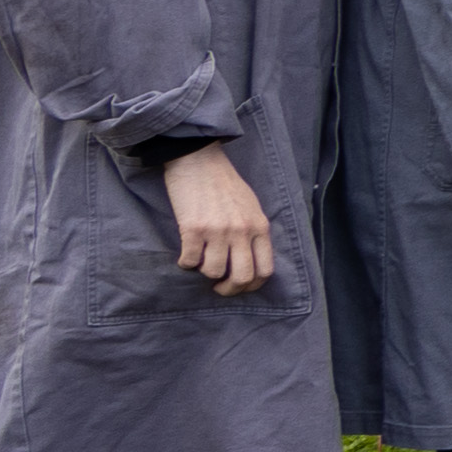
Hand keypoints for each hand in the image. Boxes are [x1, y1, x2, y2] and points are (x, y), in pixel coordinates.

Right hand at [157, 147, 271, 293]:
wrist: (199, 162)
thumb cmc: (225, 185)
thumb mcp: (251, 207)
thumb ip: (253, 232)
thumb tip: (250, 260)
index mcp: (260, 227)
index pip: (265, 269)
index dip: (252, 285)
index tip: (239, 286)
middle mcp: (242, 231)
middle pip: (242, 277)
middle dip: (229, 289)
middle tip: (218, 286)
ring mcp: (218, 231)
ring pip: (213, 271)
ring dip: (204, 272)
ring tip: (201, 261)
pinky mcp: (193, 229)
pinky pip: (189, 261)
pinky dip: (186, 263)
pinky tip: (186, 254)